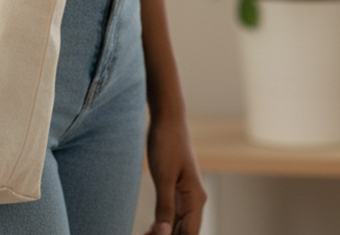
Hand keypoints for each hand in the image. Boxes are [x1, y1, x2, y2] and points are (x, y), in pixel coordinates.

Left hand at [142, 115, 206, 234]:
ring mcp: (186, 195)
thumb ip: (165, 207)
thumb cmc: (167, 143)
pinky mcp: (177, 189)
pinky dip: (162, 223)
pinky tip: (149, 228)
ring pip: (177, 225)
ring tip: (143, 234)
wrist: (168, 118)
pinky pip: (172, 214)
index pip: (189, 234)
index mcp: (196, 199)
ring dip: (163, 233)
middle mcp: (195, 200)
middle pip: (183, 232)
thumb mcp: (163, 177)